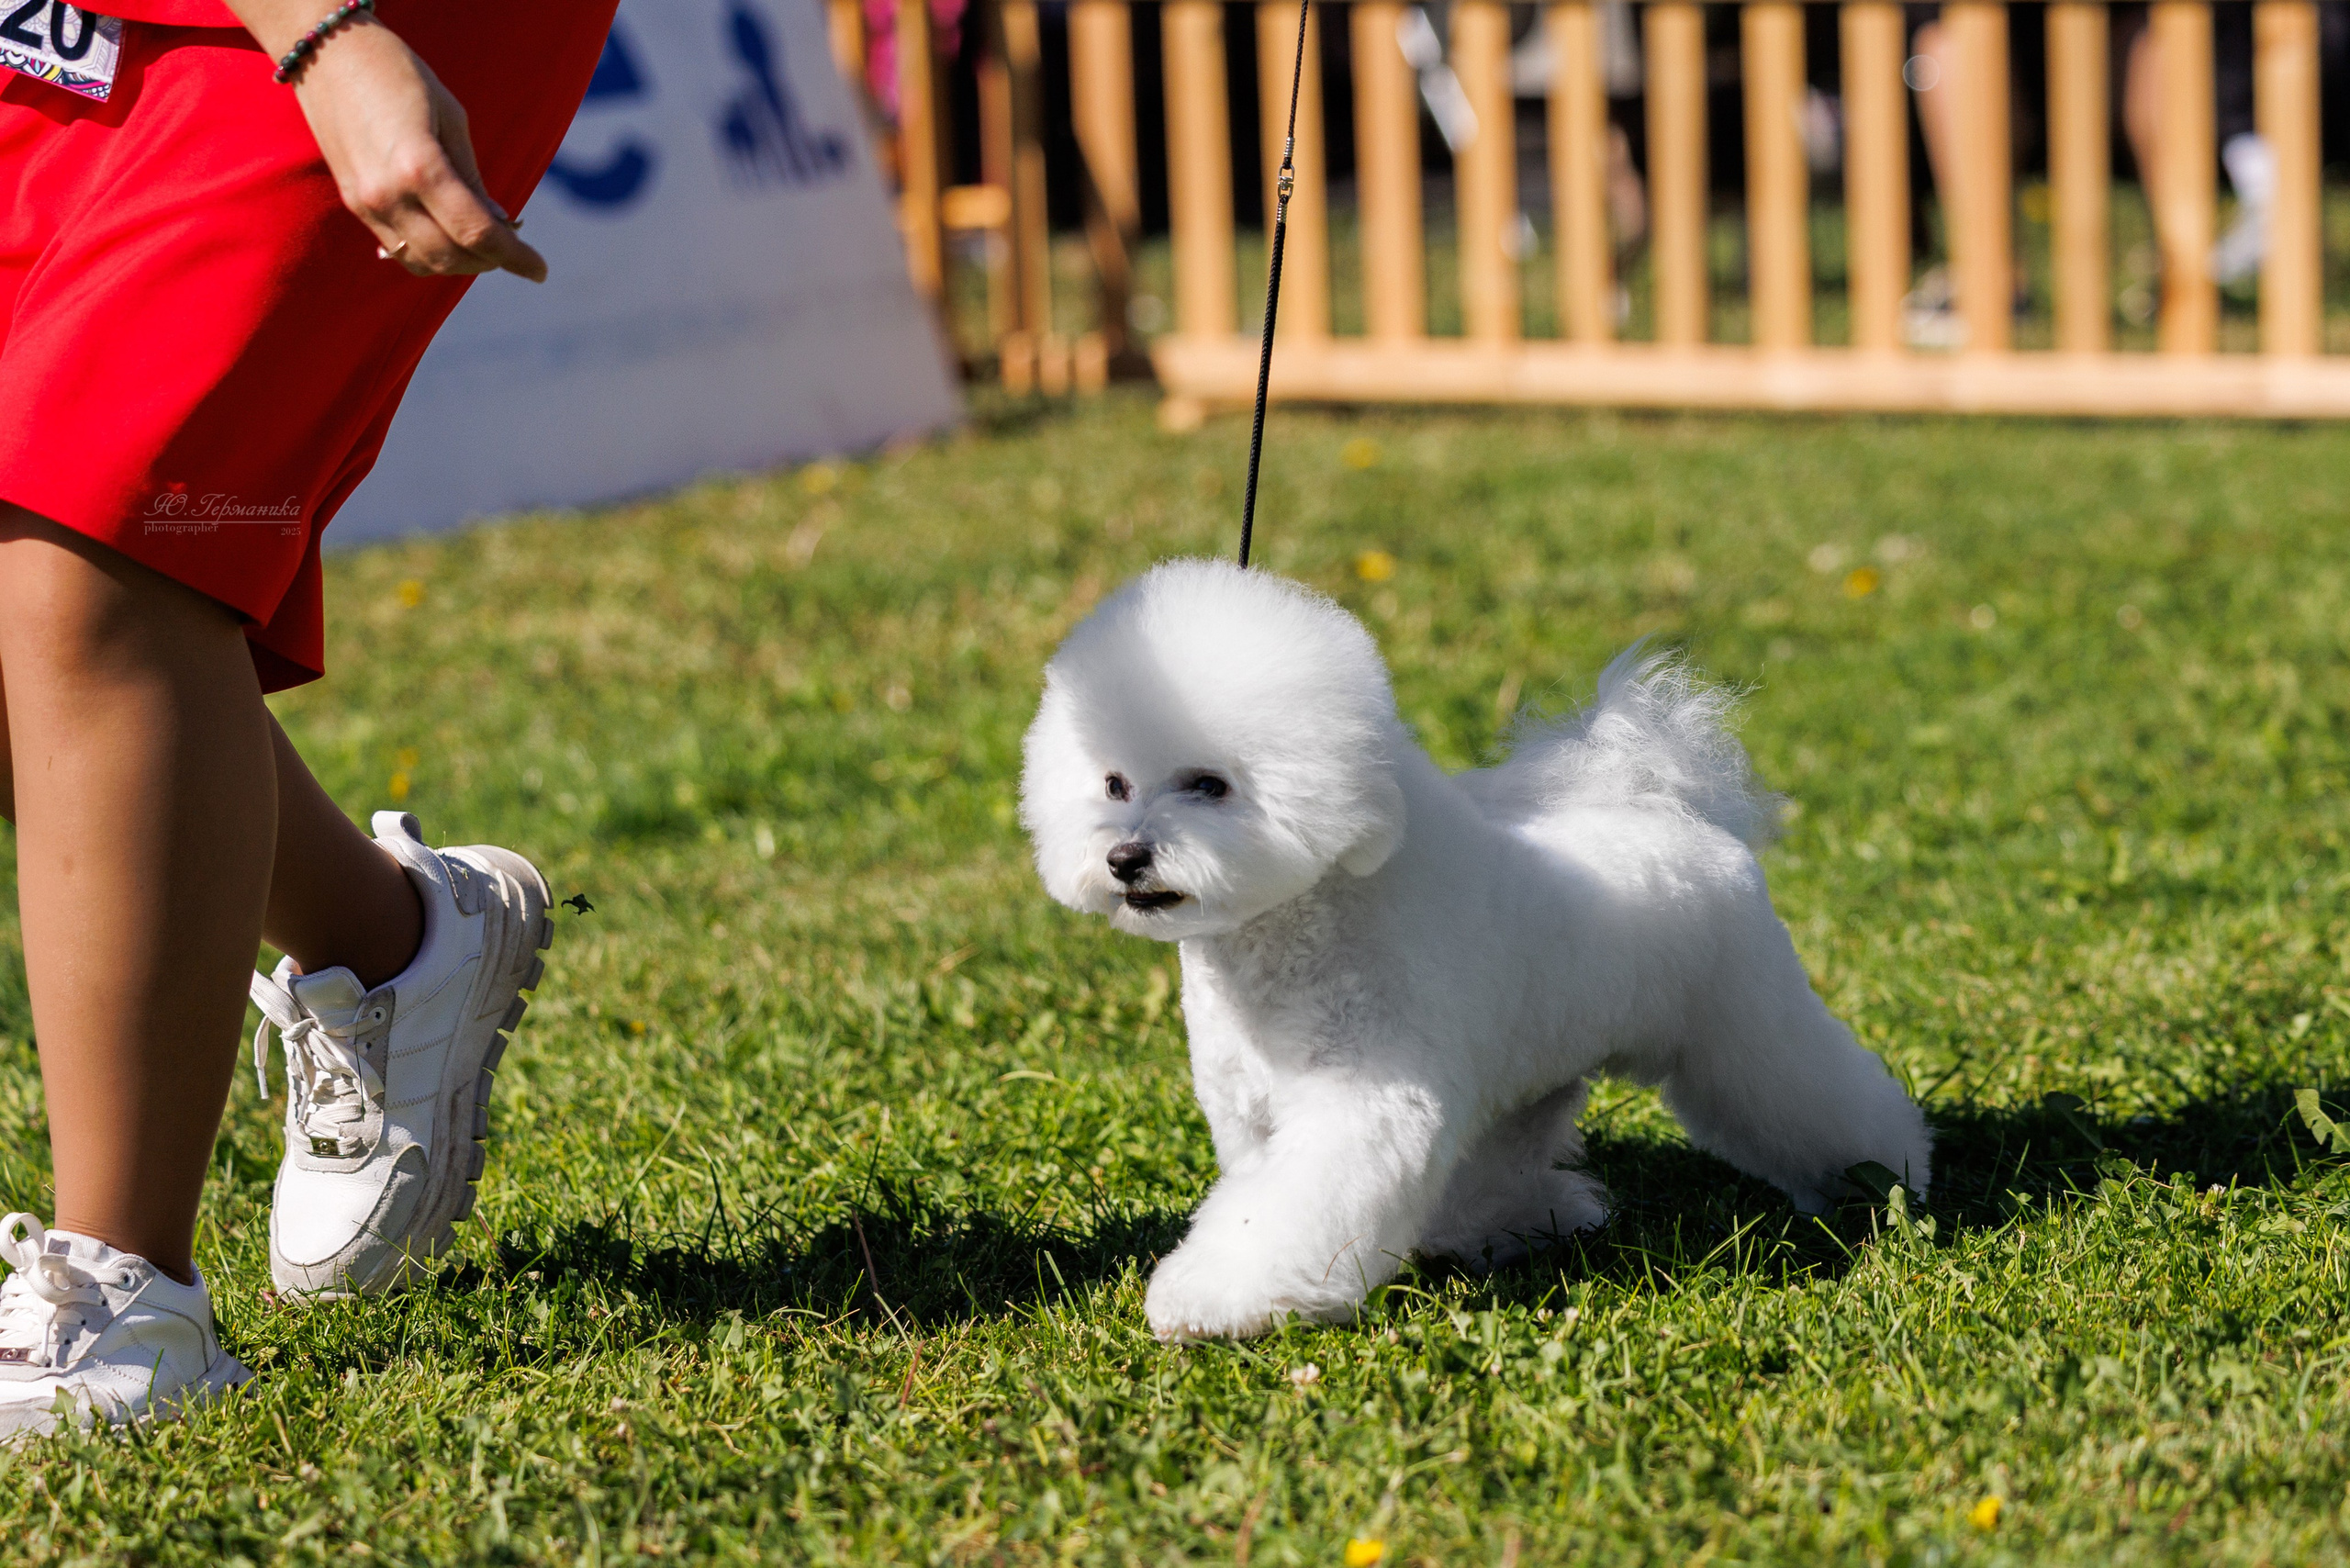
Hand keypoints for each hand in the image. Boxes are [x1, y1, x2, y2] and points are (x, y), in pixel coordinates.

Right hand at [289, 20, 547, 281]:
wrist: (330, 54)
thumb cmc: (399, 76)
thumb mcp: (451, 120)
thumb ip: (473, 179)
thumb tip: (501, 223)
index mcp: (420, 168)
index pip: (477, 233)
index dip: (515, 257)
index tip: (540, 270)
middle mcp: (389, 195)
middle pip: (451, 256)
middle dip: (490, 262)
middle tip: (514, 251)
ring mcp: (366, 204)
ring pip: (423, 263)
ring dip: (460, 263)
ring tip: (484, 245)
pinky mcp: (354, 204)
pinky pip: (397, 250)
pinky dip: (429, 255)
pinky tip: (449, 240)